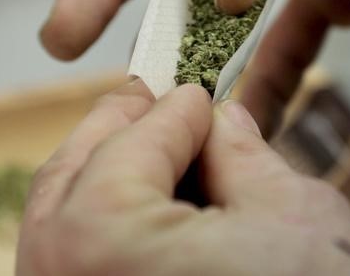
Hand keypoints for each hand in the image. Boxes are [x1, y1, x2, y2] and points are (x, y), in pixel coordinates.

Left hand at [16, 81, 349, 275]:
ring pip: (60, 229)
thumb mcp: (289, 210)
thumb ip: (241, 154)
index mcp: (106, 242)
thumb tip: (222, 124)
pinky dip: (104, 231)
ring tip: (154, 149)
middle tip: (156, 99)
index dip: (172, 109)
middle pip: (70, 181)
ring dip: (103, 177)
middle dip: (117, 131)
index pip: (128, 147)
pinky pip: (75, 268)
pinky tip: (150, 210)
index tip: (197, 92)